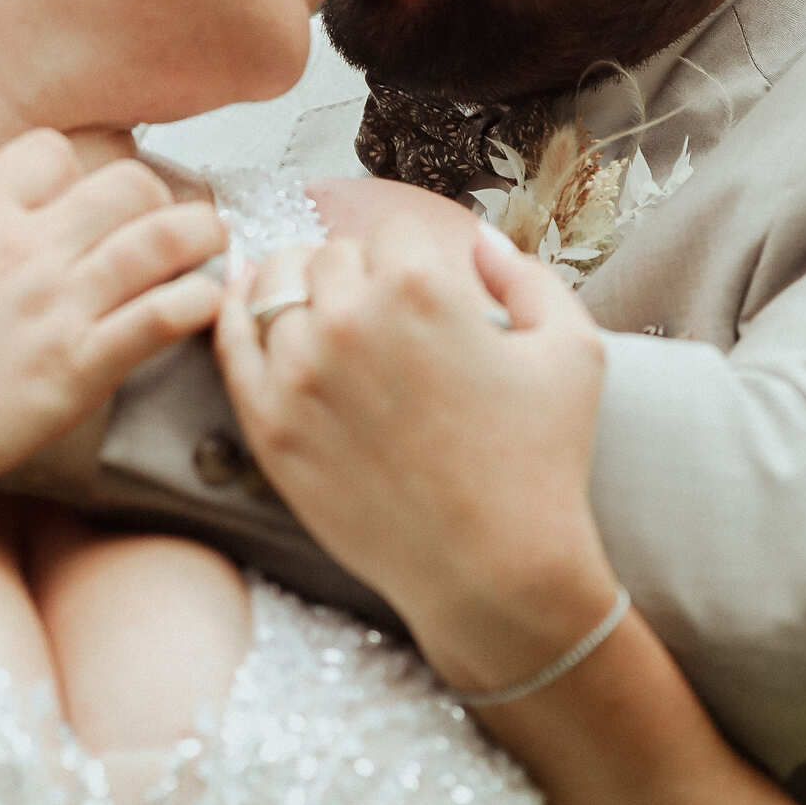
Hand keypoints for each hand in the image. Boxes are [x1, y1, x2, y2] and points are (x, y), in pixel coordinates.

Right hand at [0, 127, 227, 509]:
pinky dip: (196, 304)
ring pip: (165, 241)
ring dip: (198, 239)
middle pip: (128, 185)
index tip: (75, 199)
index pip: (51, 152)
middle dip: (153, 197)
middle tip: (159, 225)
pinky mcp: (74, 373)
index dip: (68, 170)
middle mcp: (22, 251)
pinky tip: (202, 307)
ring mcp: (54, 309)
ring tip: (211, 251)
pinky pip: (165, 318)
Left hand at [215, 220, 617, 693]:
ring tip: (323, 318)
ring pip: (273, 289)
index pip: (393, 232)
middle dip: (356, 275)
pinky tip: (249, 312)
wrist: (494, 572)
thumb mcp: (573, 350)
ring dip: (299, 294)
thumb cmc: (541, 463)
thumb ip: (526, 274)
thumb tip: (477, 239)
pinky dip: (237, 317)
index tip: (425, 295)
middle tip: (381, 318)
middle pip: (328, 256)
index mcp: (422, 287)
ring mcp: (299, 372)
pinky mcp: (268, 424)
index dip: (413, 261)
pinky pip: (232, 343)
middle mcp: (350, 318)